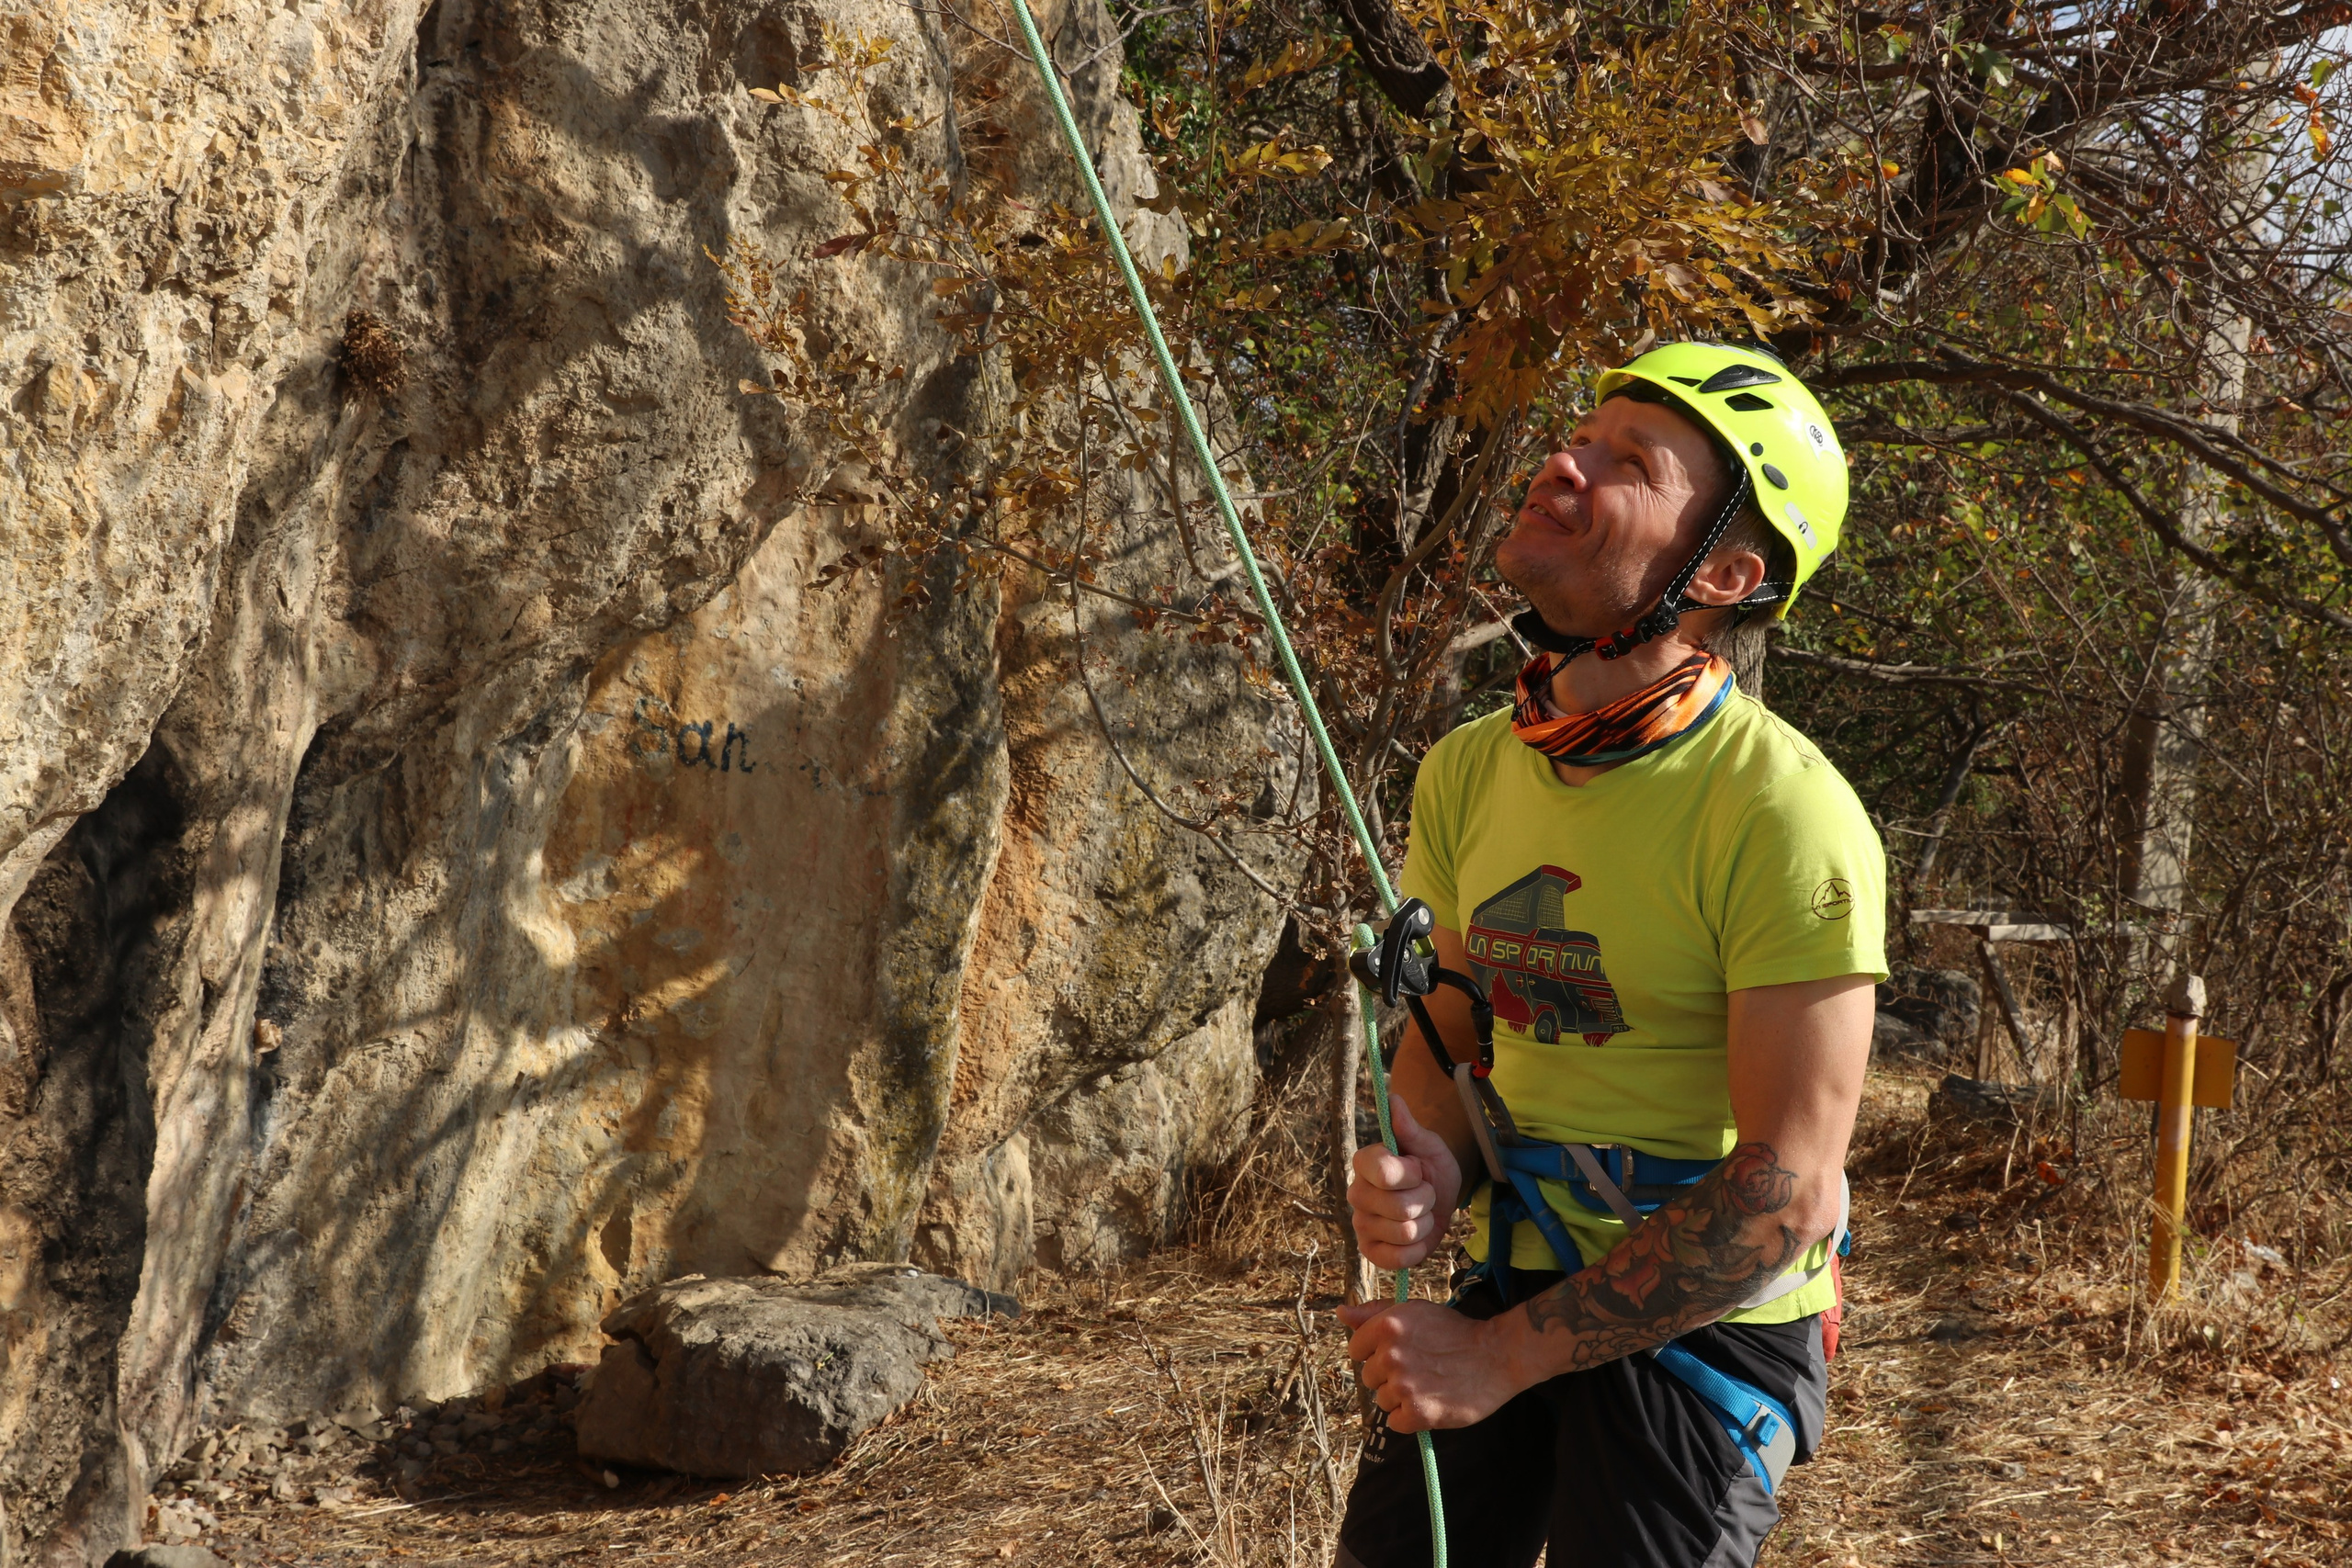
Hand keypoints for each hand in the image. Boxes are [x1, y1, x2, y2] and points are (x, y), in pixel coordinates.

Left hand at [1335, 1298, 1520, 1432]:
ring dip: (1401, 1398)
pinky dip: (1410, 1418)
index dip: (1376, 1354)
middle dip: (1389, 1376)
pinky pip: (1395, 1422)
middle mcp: (1391, 1355)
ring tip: (1429, 1385)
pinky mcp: (1417, 1413)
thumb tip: (1341, 1313)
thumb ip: (1374, 1314)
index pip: (1356, 1350)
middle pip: (1369, 1378)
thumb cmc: (1453, 1331)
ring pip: (1382, 1400)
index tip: (1398, 1354)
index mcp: (1387, 1326)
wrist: (1496, 1355)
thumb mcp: (1414, 1311)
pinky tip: (1430, 1403)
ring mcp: (1403, 1385)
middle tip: (1419, 1369)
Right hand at [1347, 1093, 1461, 1269]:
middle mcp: (1355, 1193)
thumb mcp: (1428, 1145)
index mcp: (1364, 1162)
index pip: (1384, 1173)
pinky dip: (1418, 1249)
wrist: (1439, 1197)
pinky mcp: (1370, 1252)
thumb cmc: (1431, 1166)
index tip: (1418, 1169)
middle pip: (1400, 1208)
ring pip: (1405, 1233)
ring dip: (1425, 1224)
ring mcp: (1360, 1225)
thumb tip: (1394, 1099)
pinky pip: (1399, 1259)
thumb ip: (1409, 1127)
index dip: (1412, 1174)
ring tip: (1422, 1213)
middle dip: (1425, 1200)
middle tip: (1425, 1193)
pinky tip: (1417, 1236)